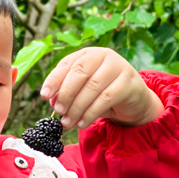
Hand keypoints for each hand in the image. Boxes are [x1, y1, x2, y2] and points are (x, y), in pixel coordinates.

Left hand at [40, 47, 163, 129]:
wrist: (134, 101)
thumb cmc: (104, 93)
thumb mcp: (83, 91)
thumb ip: (68, 92)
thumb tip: (51, 100)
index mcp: (88, 54)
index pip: (67, 63)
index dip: (54, 79)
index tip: (44, 95)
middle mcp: (104, 55)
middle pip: (80, 72)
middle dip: (66, 94)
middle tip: (58, 111)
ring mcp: (119, 66)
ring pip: (92, 87)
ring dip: (77, 107)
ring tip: (68, 122)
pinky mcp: (130, 82)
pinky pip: (106, 98)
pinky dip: (91, 112)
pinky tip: (82, 123)